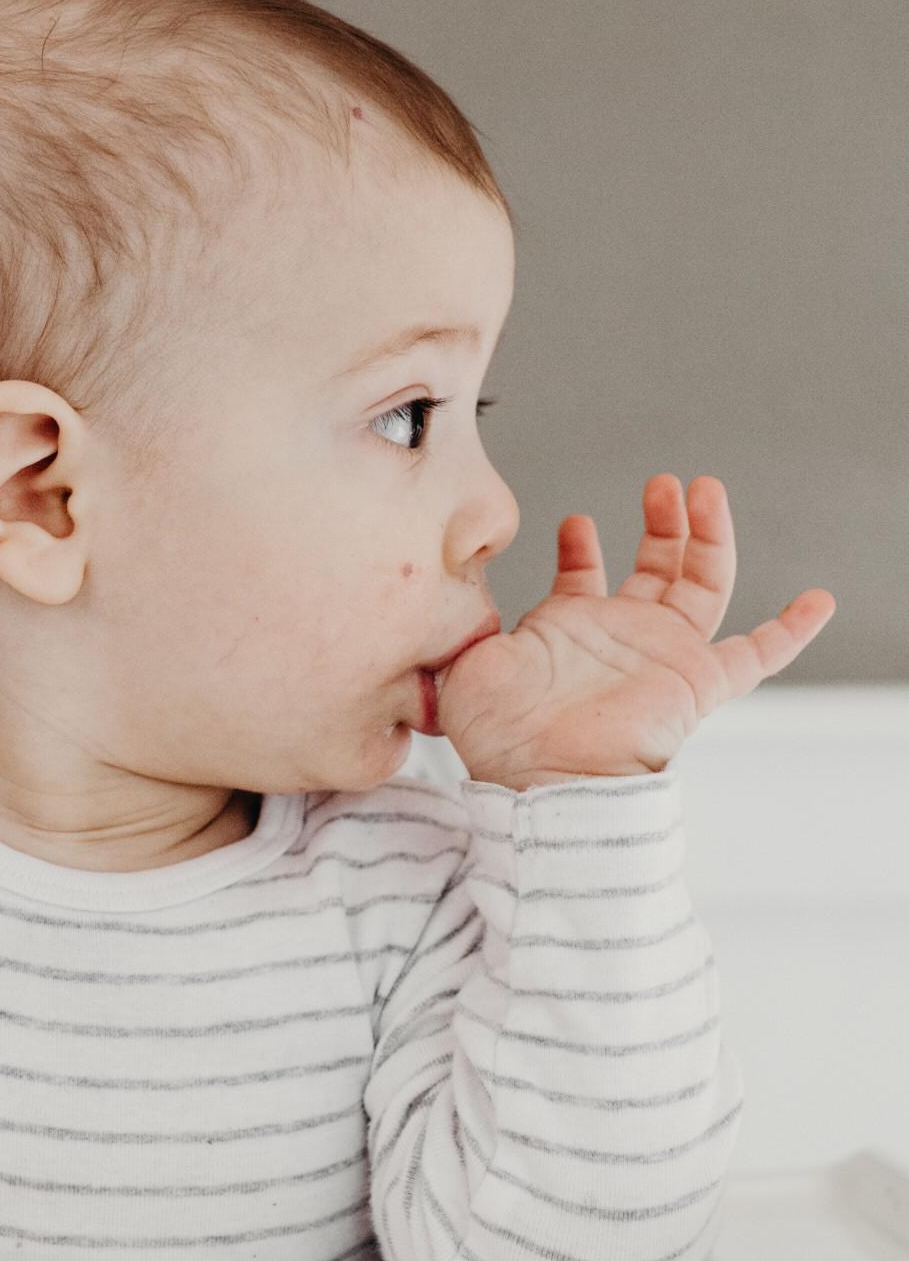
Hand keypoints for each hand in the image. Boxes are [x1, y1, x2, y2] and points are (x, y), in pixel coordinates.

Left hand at [437, 474, 835, 789]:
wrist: (536, 777)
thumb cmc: (496, 734)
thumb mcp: (465, 659)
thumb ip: (464, 620)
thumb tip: (441, 595)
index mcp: (565, 632)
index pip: (582, 578)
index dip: (580, 548)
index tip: (575, 524)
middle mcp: (618, 639)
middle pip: (656, 567)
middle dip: (662, 522)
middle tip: (663, 483)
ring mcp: (661, 657)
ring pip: (703, 585)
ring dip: (708, 537)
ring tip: (702, 489)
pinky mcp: (695, 683)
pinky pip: (756, 658)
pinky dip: (791, 632)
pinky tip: (819, 601)